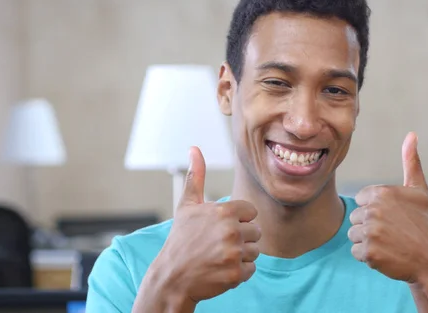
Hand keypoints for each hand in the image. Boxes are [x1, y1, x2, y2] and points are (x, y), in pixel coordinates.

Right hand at [146, 147, 260, 306]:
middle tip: (218, 245)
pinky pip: (251, 269)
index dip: (237, 220)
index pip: (251, 212)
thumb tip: (194, 149)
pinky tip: (220, 270)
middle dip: (241, 238)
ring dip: (240, 256)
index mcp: (223, 211)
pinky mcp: (235, 274)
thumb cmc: (180, 240)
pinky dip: (239, 273)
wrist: (172, 278)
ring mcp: (233, 253)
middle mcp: (230, 230)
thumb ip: (195, 177)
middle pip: (256, 231)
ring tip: (219, 257)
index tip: (220, 228)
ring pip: (255, 251)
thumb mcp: (187, 206)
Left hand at [348, 132, 427, 283]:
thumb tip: (411, 134)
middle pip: (355, 217)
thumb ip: (411, 162)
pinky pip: (356, 251)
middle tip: (393, 232)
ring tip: (390, 243)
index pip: (361, 200)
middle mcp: (374, 210)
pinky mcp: (369, 252)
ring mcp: (371, 232)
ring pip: (354, 234)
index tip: (393, 217)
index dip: (375, 210)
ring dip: (368, 241)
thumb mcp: (419, 191)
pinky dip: (368, 256)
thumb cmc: (425, 224)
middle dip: (370, 226)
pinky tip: (386, 254)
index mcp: (382, 192)